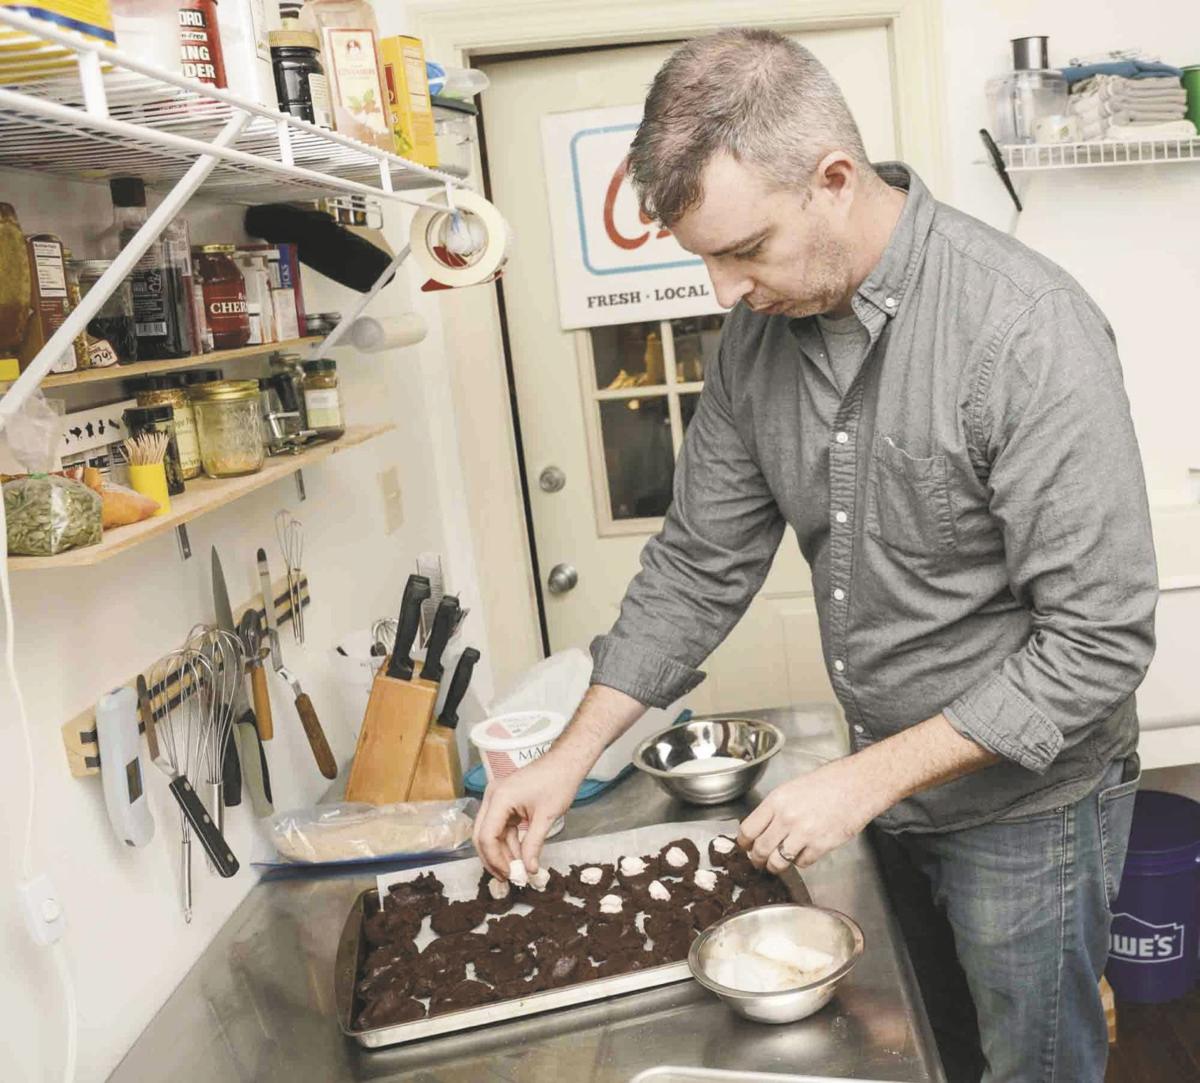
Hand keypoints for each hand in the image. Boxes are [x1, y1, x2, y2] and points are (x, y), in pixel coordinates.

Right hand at [473, 750, 588, 878]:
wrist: (566, 762)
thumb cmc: (558, 783)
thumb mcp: (546, 817)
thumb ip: (533, 845)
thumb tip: (528, 870)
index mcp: (499, 798)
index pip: (486, 836)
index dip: (496, 859)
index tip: (510, 875)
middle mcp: (492, 797)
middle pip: (482, 835)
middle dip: (493, 858)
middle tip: (507, 878)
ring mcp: (497, 798)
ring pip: (491, 832)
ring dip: (502, 852)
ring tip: (517, 871)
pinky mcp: (505, 801)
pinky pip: (501, 826)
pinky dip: (509, 842)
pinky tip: (519, 856)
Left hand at [737, 757, 882, 874]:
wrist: (858, 785)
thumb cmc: (829, 782)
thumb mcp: (792, 788)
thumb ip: (775, 808)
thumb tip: (762, 826)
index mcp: (777, 800)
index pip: (748, 829)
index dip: (744, 842)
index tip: (745, 846)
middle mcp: (787, 818)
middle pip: (760, 849)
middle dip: (756, 859)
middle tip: (758, 861)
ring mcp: (804, 834)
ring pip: (777, 862)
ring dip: (774, 867)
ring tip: (775, 865)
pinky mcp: (821, 846)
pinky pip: (802, 863)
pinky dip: (800, 862)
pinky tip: (802, 854)